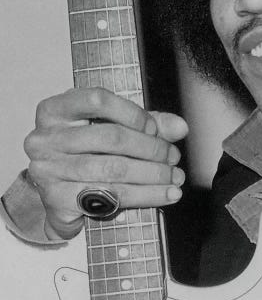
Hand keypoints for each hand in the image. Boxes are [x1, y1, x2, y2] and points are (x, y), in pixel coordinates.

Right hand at [23, 88, 187, 239]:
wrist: (57, 199)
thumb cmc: (84, 157)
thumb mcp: (110, 131)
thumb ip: (145, 125)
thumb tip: (179, 127)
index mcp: (54, 111)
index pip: (97, 100)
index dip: (133, 113)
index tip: (154, 128)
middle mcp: (45, 138)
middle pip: (110, 137)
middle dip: (151, 148)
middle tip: (172, 157)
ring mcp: (47, 170)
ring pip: (114, 169)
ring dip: (153, 174)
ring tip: (174, 177)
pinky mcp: (58, 199)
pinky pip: (111, 196)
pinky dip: (146, 195)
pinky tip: (165, 194)